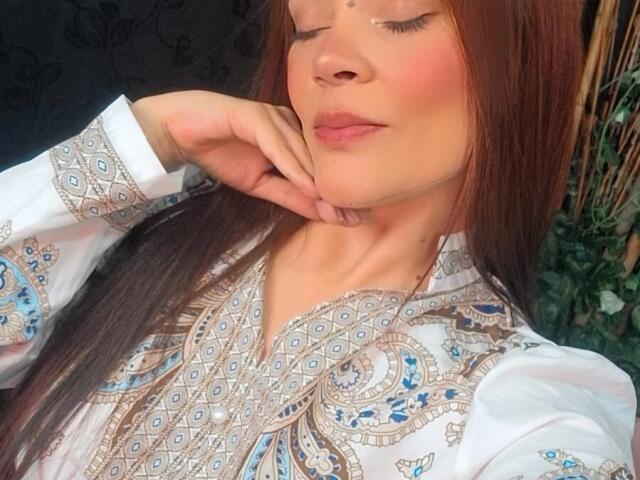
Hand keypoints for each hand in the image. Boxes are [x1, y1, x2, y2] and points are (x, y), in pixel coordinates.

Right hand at [130, 90, 362, 225]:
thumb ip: (290, 194)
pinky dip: (291, 165)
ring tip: (335, 207)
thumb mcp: (259, 183)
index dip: (336, 193)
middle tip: (355, 217)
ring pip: (300, 151)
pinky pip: (276, 143)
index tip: (355, 219)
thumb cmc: (221, 153)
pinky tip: (306, 185)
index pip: (319, 167)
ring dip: (317, 180)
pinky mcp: (254, 115)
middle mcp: (290, 123)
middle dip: (334, 190)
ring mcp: (273, 117)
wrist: (181, 133)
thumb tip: (322, 211)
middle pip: (317, 159)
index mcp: (294, 136)